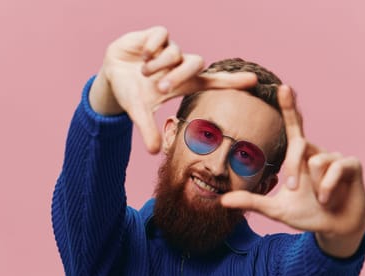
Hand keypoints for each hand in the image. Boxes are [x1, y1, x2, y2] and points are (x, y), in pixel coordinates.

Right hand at [89, 26, 256, 152]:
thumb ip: (148, 129)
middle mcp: (179, 64)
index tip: (254, 81)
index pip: (213, 81)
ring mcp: (168, 49)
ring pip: (176, 52)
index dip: (232, 81)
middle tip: (160, 89)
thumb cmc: (131, 93)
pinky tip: (142, 55)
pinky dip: (152, 47)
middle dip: (178, 76)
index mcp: (182, 83)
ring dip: (159, 65)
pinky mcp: (155, 35)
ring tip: (143, 73)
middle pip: (195, 64)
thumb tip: (153, 152)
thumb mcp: (139, 112)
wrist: (110, 74)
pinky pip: (161, 36)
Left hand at [221, 86, 364, 256]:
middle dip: (293, 167)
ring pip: (317, 161)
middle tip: (293, 188)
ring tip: (320, 198)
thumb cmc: (306, 214)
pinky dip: (327, 188)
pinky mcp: (352, 164)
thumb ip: (251, 202)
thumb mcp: (276, 209)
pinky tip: (328, 198)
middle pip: (299, 143)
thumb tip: (222, 201)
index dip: (289, 107)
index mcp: (299, 156)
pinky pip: (335, 168)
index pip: (294, 127)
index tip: (283, 86)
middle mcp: (317, 151)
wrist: (334, 228)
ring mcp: (336, 156)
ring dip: (315, 186)